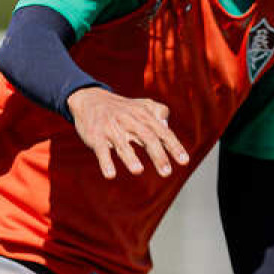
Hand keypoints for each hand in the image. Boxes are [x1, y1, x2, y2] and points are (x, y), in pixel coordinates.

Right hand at [68, 87, 189, 178]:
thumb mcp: (142, 106)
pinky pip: (101, 149)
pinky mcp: (95, 135)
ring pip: (122, 143)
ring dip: (130, 157)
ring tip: (138, 171)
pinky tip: (110, 175)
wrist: (89, 99)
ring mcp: (111, 128)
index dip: (174, 146)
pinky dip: (105, 162)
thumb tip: (167, 128)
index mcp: (143, 115)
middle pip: (146, 137)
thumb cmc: (121, 108)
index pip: (162, 131)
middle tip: (166, 172)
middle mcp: (129, 120)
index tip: (184, 161)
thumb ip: (158, 113)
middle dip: (157, 155)